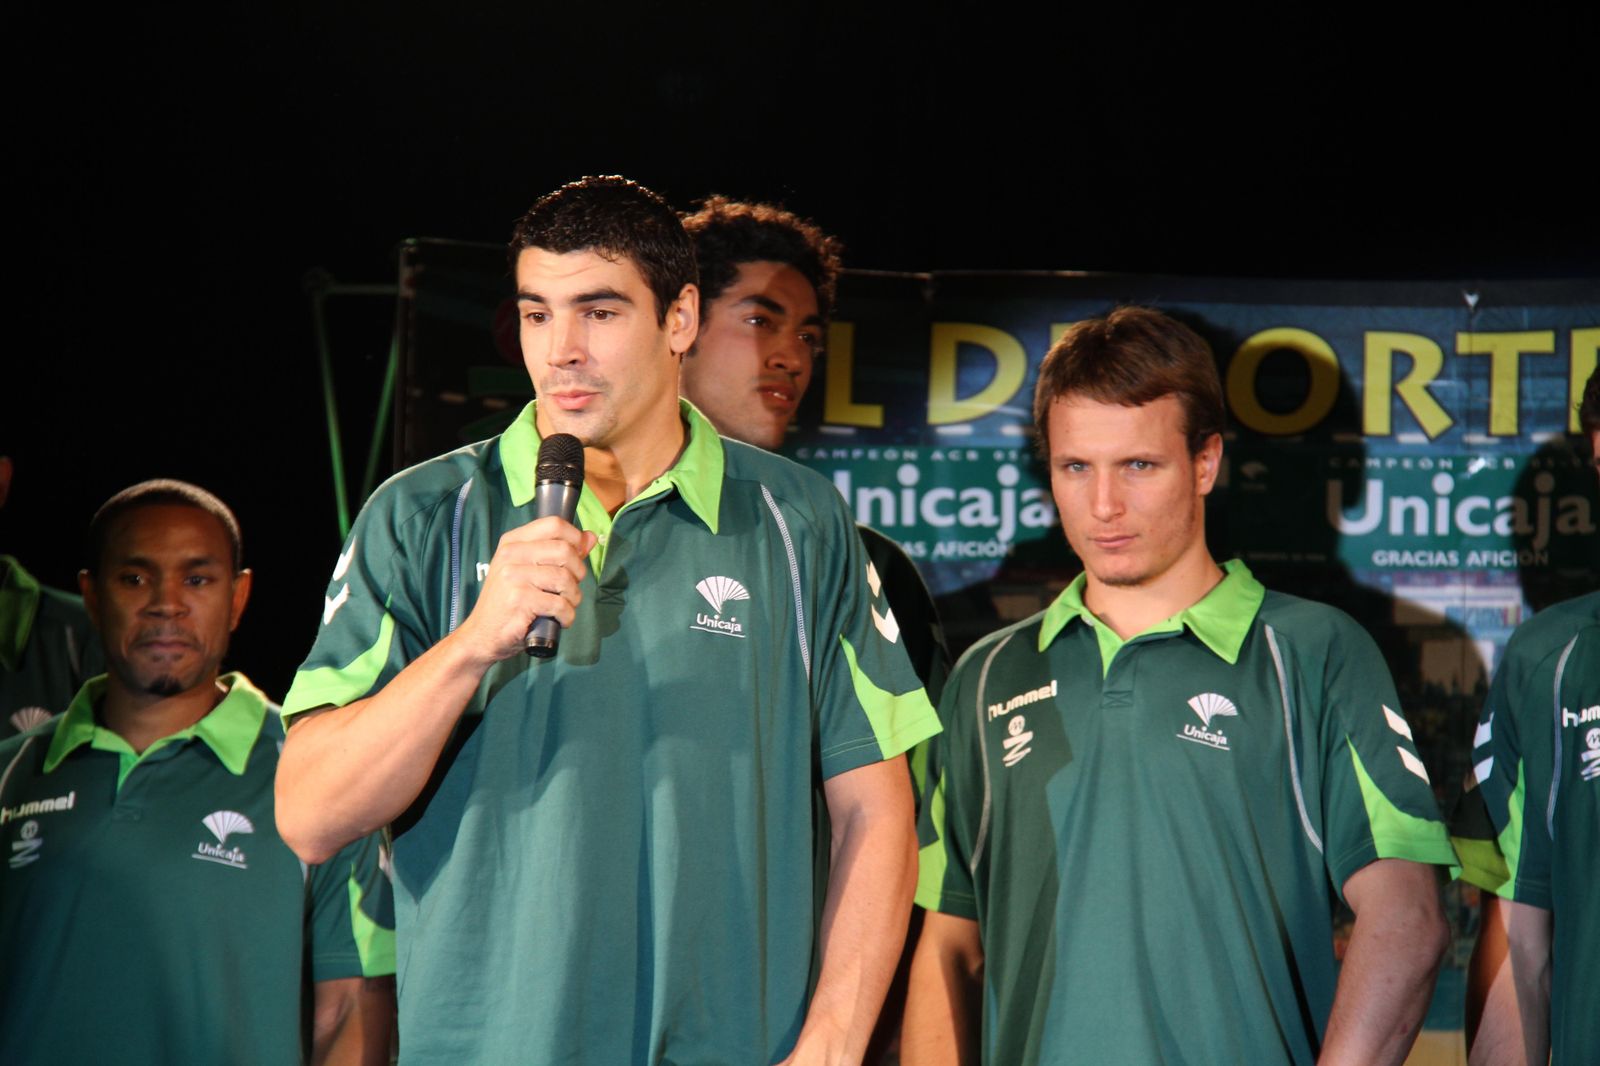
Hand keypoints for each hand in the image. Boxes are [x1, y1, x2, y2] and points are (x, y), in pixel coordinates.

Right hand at [451, 516, 597, 664]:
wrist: (482, 634)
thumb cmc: (509, 602)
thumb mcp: (529, 571)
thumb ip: (560, 553)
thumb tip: (590, 538)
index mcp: (513, 542)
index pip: (554, 524)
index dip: (575, 538)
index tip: (578, 556)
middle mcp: (511, 555)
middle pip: (564, 550)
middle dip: (578, 572)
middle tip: (571, 588)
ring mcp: (513, 576)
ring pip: (564, 579)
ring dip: (574, 597)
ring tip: (565, 606)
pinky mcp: (519, 599)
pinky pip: (559, 604)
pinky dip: (567, 615)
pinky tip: (560, 619)